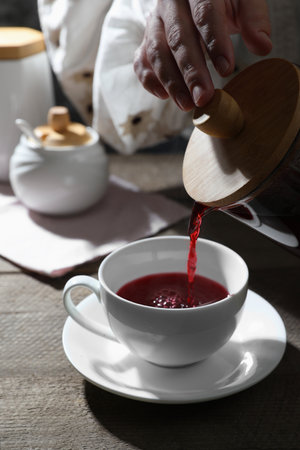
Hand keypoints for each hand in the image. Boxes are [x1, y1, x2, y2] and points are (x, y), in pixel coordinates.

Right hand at [134, 0, 271, 110]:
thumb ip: (254, 18)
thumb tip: (263, 47)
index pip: (204, 13)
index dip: (214, 42)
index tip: (226, 69)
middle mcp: (171, 3)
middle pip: (177, 38)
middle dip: (190, 71)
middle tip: (203, 97)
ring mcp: (155, 21)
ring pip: (156, 52)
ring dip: (170, 81)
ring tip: (186, 105)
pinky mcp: (147, 39)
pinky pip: (141, 60)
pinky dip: (149, 80)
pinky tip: (164, 96)